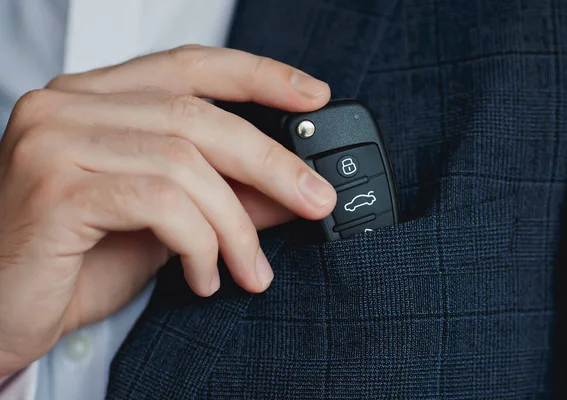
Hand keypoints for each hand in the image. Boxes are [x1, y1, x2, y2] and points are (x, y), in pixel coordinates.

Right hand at [0, 45, 335, 374]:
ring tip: (250, 269)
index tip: (312, 96)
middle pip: (197, 115)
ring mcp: (54, 142)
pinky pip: (160, 202)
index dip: (258, 74)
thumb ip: (225, 197)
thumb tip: (290, 187)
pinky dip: (199, 243)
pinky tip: (204, 277)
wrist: (4, 314)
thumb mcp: (169, 224)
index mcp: (93, 101)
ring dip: (236, 224)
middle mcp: (67, 107)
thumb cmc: (78, 265)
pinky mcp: (54, 189)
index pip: (189, 66)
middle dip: (271, 162)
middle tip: (316, 200)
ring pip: (185, 162)